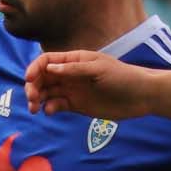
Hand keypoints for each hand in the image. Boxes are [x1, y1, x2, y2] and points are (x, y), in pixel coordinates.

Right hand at [24, 49, 160, 117]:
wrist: (141, 96)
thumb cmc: (122, 77)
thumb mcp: (99, 69)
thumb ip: (74, 69)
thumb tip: (49, 67)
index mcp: (74, 60)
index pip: (47, 61)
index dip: (34, 68)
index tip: (29, 80)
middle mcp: (70, 74)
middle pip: (42, 77)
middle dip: (33, 86)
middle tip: (31, 99)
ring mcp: (72, 90)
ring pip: (47, 92)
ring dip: (37, 99)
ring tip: (35, 108)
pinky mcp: (77, 105)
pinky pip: (57, 105)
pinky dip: (50, 108)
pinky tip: (50, 111)